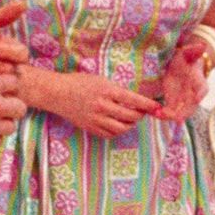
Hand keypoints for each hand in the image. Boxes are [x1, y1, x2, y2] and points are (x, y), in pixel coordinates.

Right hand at [30, 66, 160, 138]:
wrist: (58, 93)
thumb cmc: (79, 83)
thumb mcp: (100, 80)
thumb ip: (116, 90)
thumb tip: (133, 99)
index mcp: (106, 91)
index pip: (133, 100)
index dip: (147, 105)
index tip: (157, 107)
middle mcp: (102, 106)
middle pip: (129, 116)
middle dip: (140, 115)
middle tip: (143, 112)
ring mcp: (96, 119)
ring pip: (121, 128)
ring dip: (130, 125)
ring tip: (132, 119)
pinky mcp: (90, 127)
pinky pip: (109, 134)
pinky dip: (118, 131)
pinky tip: (120, 125)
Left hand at [158, 36, 209, 121]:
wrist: (181, 67)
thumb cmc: (187, 59)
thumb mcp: (188, 53)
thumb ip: (194, 50)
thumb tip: (202, 46)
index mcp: (199, 82)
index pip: (203, 88)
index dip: (200, 94)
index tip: (196, 99)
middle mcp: (193, 95)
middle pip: (191, 106)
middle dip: (184, 113)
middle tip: (177, 118)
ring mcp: (183, 101)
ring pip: (180, 112)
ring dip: (170, 116)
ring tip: (159, 115)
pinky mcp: (173, 103)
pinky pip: (170, 112)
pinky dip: (163, 114)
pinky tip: (154, 113)